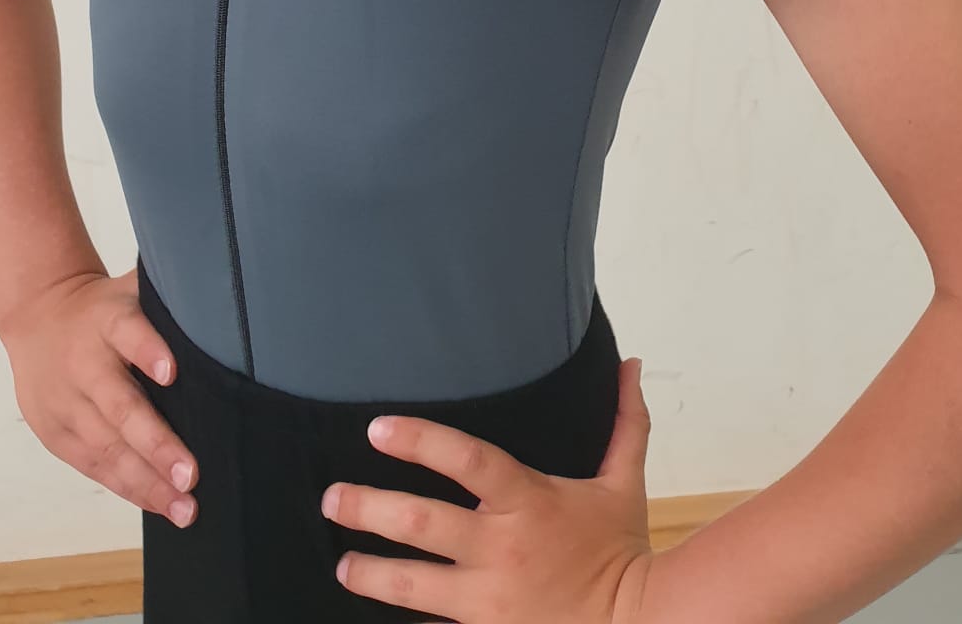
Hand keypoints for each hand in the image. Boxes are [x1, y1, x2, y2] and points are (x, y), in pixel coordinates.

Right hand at [0, 264, 200, 529]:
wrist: (37, 316)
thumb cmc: (106, 309)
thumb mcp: (133, 290)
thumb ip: (172, 303)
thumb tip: (231, 313)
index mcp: (108, 319)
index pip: (128, 331)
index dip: (149, 351)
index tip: (172, 372)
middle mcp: (84, 363)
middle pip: (119, 406)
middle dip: (155, 443)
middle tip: (190, 475)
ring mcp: (66, 402)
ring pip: (106, 447)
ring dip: (146, 481)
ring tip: (183, 506)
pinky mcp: (55, 433)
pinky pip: (93, 465)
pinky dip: (127, 487)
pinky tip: (158, 503)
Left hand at [322, 354, 657, 620]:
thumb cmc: (622, 549)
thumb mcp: (624, 482)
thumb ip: (624, 421)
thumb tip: (629, 363)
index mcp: (529, 500)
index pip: (466, 459)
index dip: (419, 440)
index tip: (377, 428)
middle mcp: (500, 547)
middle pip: (420, 522)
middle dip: (368, 507)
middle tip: (333, 497)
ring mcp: (488, 599)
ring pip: (412, 583)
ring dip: (369, 571)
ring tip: (342, 563)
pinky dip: (406, 621)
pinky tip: (378, 614)